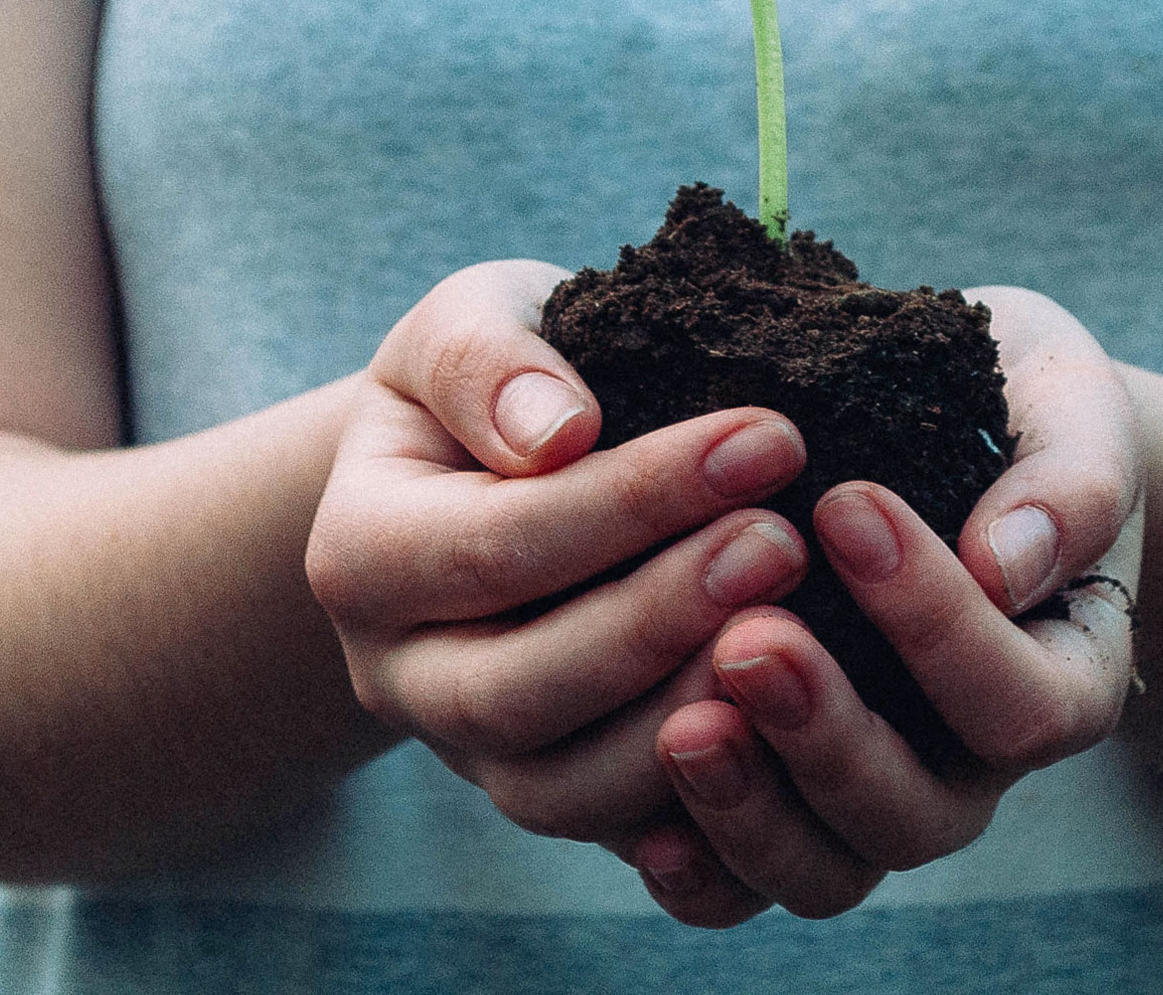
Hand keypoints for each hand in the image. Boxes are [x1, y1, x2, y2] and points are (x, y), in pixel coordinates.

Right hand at [305, 260, 812, 850]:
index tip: (768, 437)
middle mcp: (400, 675)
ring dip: (687, 719)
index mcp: (362, 554)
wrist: (490, 467)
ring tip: (800, 633)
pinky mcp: (555, 798)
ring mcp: (472, 756)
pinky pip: (623, 840)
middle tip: (786, 541)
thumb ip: (489, 360)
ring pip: (565, 791)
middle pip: (519, 690)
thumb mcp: (471, 322)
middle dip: (661, 619)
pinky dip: (706, 809)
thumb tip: (557, 431)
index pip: (496, 544)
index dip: (635, 500)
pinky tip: (794, 735)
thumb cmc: (499, 381)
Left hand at [630, 286, 1144, 924]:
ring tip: (680, 724)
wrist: (951, 429)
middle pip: (915, 814)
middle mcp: (972, 767)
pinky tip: (642, 820)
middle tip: (747, 634)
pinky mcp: (783, 809)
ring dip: (750, 808)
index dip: (937, 623)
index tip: (846, 504)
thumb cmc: (1018, 408)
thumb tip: (1005, 562)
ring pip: (824, 872)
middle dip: (827, 733)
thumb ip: (1069, 480)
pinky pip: (741, 892)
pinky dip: (696, 868)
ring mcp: (874, 800)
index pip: (1020, 702)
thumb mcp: (1067, 409)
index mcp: (1064, 678)